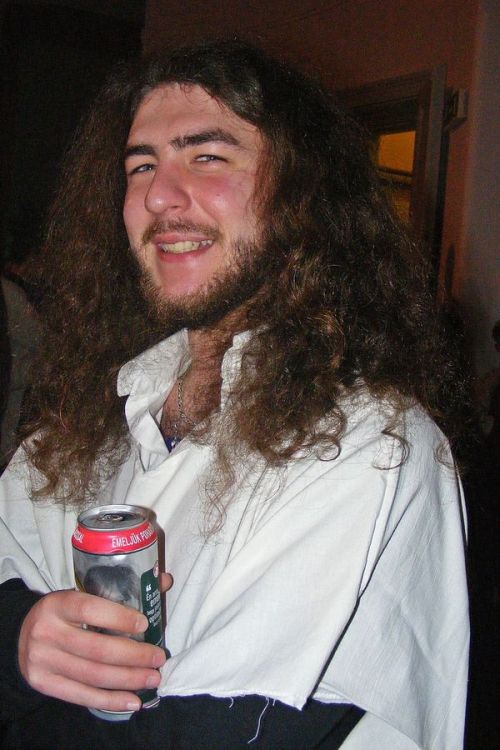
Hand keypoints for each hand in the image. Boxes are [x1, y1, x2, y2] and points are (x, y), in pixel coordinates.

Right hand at [18, 573, 172, 712]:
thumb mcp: (82, 596)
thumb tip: (164, 580)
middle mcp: (47, 632)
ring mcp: (43, 660)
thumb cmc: (64, 613)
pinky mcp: (44, 684)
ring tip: (153, 679)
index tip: (146, 624)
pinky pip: (82, 695)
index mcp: (59, 604)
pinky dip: (111, 700)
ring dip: (128, 680)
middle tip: (159, 658)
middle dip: (134, 656)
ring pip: (93, 675)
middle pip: (97, 649)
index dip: (119, 618)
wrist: (21, 636)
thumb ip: (121, 591)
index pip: (90, 610)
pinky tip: (134, 701)